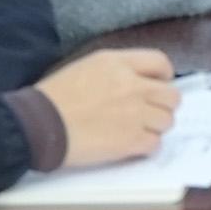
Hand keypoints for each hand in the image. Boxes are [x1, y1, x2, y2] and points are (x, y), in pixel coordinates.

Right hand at [36, 46, 179, 161]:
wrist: (39, 124)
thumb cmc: (54, 96)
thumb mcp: (85, 67)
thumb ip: (116, 70)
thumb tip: (138, 82)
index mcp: (118, 63)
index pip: (160, 63)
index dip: (163, 76)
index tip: (157, 86)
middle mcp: (132, 86)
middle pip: (172, 96)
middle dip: (163, 105)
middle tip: (149, 113)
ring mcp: (135, 114)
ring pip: (167, 121)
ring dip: (155, 127)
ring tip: (137, 130)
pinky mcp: (131, 141)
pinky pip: (155, 144)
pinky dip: (146, 146)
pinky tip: (131, 145)